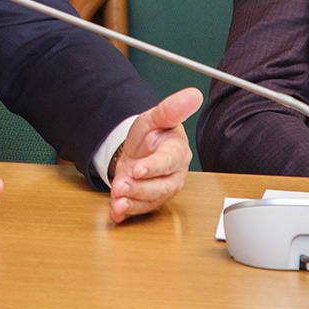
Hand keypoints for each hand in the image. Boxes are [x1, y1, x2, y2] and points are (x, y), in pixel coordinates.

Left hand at [108, 87, 200, 222]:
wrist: (141, 149)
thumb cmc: (153, 133)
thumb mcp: (157, 117)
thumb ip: (171, 108)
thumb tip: (193, 94)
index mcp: (176, 152)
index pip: (168, 162)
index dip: (154, 167)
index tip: (138, 169)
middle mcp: (172, 175)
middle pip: (160, 187)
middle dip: (139, 189)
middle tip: (121, 186)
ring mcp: (160, 189)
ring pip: (150, 201)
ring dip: (132, 203)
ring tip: (116, 202)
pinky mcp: (148, 200)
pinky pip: (139, 209)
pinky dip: (126, 213)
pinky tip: (115, 213)